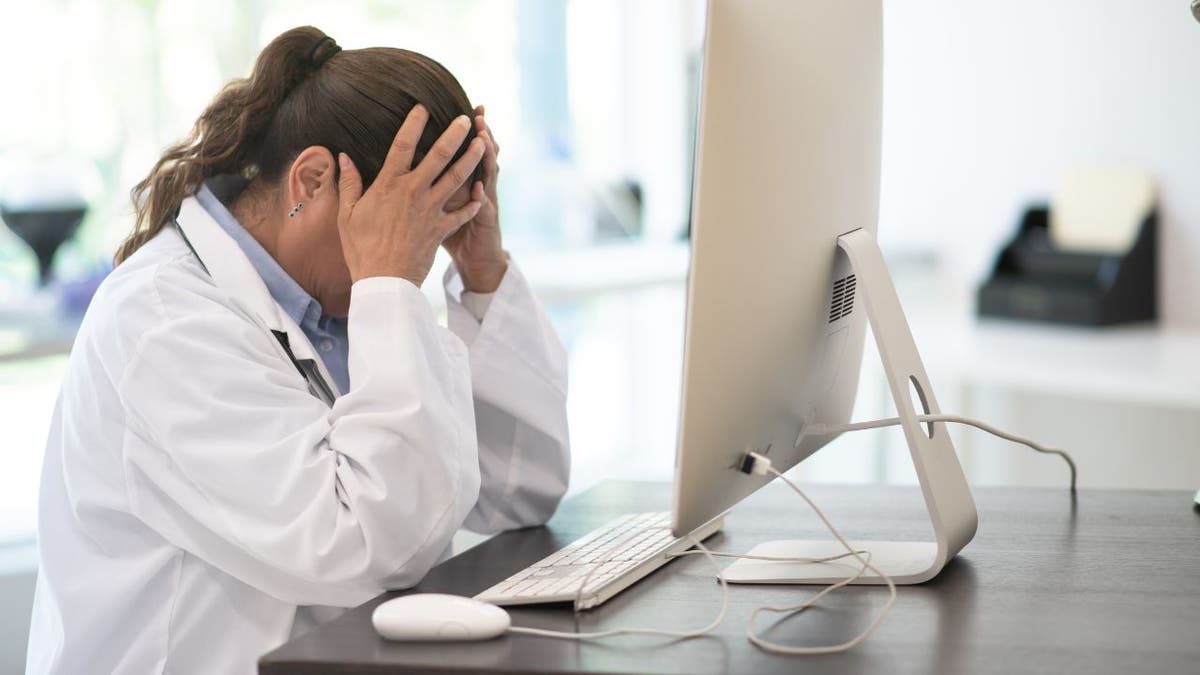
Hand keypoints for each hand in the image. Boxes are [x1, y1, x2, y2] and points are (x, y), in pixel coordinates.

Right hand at [337, 105, 484, 285]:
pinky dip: (473, 203)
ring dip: (472, 159)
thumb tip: (343, 157)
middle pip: (439, 155)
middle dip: (454, 134)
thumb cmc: (361, 248)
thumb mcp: (348, 214)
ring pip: (457, 178)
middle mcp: (414, 191)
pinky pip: (463, 213)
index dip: (413, 123)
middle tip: (465, 118)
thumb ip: (349, 183)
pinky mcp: (442, 228)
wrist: (383, 280)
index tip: (422, 107)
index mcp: (389, 184)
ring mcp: (431, 209)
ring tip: (483, 144)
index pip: (402, 144)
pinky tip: (480, 192)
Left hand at [442, 105, 506, 292]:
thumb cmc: (451, 233)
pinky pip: (482, 209)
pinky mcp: (484, 223)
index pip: (457, 150)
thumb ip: (427, 184)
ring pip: (487, 175)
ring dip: (485, 158)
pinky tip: (480, 189)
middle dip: (479, 134)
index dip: (458, 131)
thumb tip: (402, 165)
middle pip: (478, 154)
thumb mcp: (438, 205)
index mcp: (459, 180)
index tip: (456, 109)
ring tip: (483, 140)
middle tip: (477, 113)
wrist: (475, 260)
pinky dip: (481, 199)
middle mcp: (474, 186)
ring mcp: (483, 202)